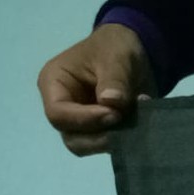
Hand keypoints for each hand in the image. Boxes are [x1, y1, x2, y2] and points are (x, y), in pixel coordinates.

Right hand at [37, 24, 157, 155]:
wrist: (135, 51)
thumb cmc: (116, 47)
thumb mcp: (116, 57)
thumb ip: (114, 80)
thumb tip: (112, 103)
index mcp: (54, 84)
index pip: (58, 114)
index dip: (85, 119)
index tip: (115, 114)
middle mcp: (63, 107)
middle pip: (72, 138)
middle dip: (99, 137)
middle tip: (125, 123)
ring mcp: (82, 122)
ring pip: (89, 146)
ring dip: (113, 140)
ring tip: (134, 122)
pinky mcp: (101, 131)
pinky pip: (108, 145)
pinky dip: (125, 140)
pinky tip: (139, 124)